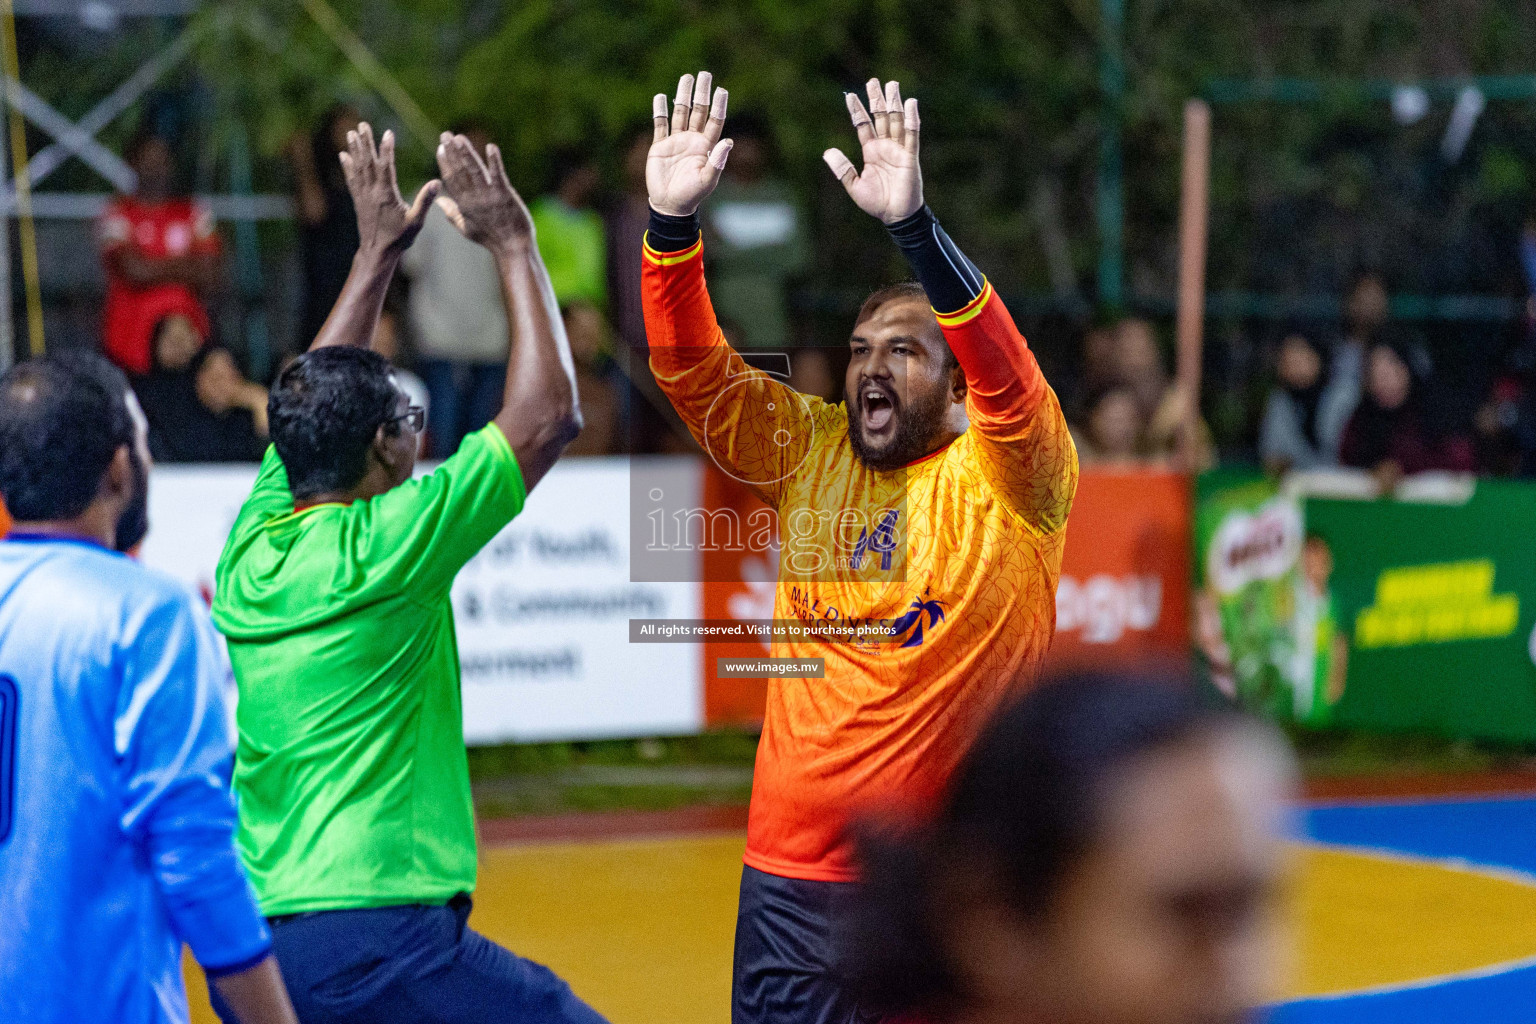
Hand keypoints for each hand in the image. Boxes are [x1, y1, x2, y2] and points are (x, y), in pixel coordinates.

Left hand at [339, 122, 439, 256]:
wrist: (377, 252)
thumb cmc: (399, 238)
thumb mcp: (416, 221)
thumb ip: (426, 201)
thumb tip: (437, 183)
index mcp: (387, 195)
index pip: (387, 166)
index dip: (387, 149)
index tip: (388, 133)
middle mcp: (372, 192)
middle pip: (368, 162)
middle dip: (365, 142)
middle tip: (362, 125)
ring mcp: (363, 195)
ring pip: (358, 168)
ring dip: (355, 149)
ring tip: (351, 133)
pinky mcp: (358, 200)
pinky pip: (351, 179)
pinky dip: (347, 166)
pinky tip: (344, 155)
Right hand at [435, 132, 534, 257]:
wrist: (513, 248)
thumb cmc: (491, 238)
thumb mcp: (466, 228)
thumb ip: (451, 213)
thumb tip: (438, 201)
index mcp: (464, 205)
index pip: (451, 180)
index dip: (445, 163)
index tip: (441, 147)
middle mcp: (474, 199)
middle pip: (460, 171)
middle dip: (452, 152)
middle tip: (446, 134)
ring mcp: (489, 197)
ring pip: (475, 171)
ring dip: (467, 153)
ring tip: (460, 137)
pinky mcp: (505, 195)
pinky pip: (498, 175)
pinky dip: (494, 161)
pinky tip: (490, 147)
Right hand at [647, 71, 732, 216]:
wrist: (670, 205)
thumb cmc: (692, 195)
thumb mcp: (708, 179)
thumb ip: (718, 160)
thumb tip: (729, 140)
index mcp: (706, 146)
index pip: (714, 121)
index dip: (718, 106)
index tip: (721, 90)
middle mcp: (692, 140)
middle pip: (698, 111)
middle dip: (701, 93)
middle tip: (705, 74)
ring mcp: (676, 141)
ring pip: (680, 113)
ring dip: (683, 95)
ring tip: (686, 77)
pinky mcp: (660, 146)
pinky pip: (660, 125)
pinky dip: (660, 111)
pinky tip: (661, 97)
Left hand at [824, 79, 921, 224]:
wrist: (895, 215)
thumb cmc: (877, 202)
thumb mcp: (854, 185)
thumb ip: (843, 169)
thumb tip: (827, 152)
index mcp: (871, 151)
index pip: (863, 125)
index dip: (857, 111)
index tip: (849, 96)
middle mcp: (885, 146)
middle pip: (881, 117)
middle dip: (877, 99)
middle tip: (873, 80)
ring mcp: (898, 150)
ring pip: (896, 121)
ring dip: (894, 103)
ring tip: (892, 84)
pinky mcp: (910, 157)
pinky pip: (911, 135)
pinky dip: (911, 120)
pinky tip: (910, 104)